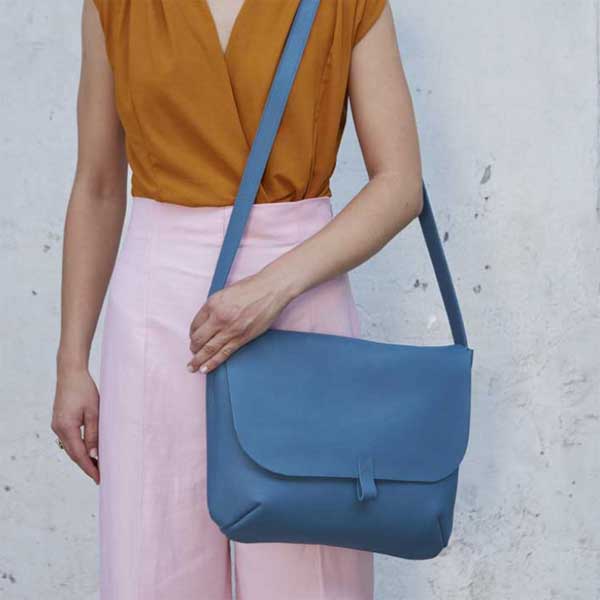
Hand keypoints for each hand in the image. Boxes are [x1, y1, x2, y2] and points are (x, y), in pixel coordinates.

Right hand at [51, 367, 99, 483]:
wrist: (71, 373)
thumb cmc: (85, 390)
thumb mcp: (94, 412)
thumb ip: (94, 434)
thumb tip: (94, 455)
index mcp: (67, 427)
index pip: (79, 455)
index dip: (89, 468)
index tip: (99, 478)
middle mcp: (59, 429)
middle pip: (73, 453)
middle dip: (87, 465)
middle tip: (100, 476)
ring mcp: (57, 425)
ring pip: (71, 447)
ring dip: (83, 456)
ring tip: (98, 465)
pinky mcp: (59, 421)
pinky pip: (70, 439)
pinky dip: (79, 447)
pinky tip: (89, 450)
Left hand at [188, 269, 293, 373]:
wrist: (270, 290)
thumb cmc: (251, 288)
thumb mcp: (226, 293)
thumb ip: (215, 307)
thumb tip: (208, 321)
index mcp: (212, 304)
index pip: (195, 324)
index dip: (192, 334)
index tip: (193, 338)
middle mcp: (218, 317)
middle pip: (198, 339)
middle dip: (193, 349)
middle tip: (192, 355)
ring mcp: (230, 329)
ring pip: (209, 349)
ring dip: (198, 360)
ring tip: (192, 368)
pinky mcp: (242, 338)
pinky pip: (224, 353)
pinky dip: (213, 362)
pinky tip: (206, 368)